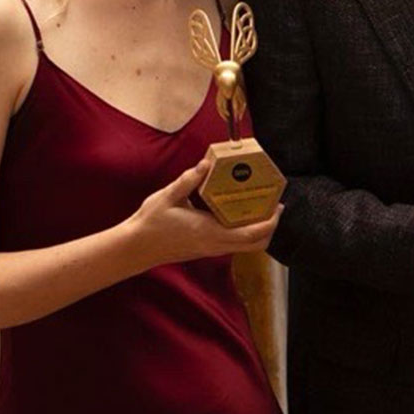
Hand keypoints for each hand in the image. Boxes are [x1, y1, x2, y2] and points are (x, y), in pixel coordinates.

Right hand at [128, 159, 280, 265]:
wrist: (135, 249)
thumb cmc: (150, 223)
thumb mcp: (168, 196)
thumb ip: (189, 179)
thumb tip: (207, 163)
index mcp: (211, 232)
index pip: (252, 233)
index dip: (271, 221)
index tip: (279, 205)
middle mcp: (216, 244)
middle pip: (257, 244)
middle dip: (271, 227)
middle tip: (275, 206)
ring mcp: (212, 249)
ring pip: (247, 246)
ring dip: (259, 229)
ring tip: (260, 207)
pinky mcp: (207, 250)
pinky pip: (235, 244)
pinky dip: (245, 232)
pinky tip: (239, 214)